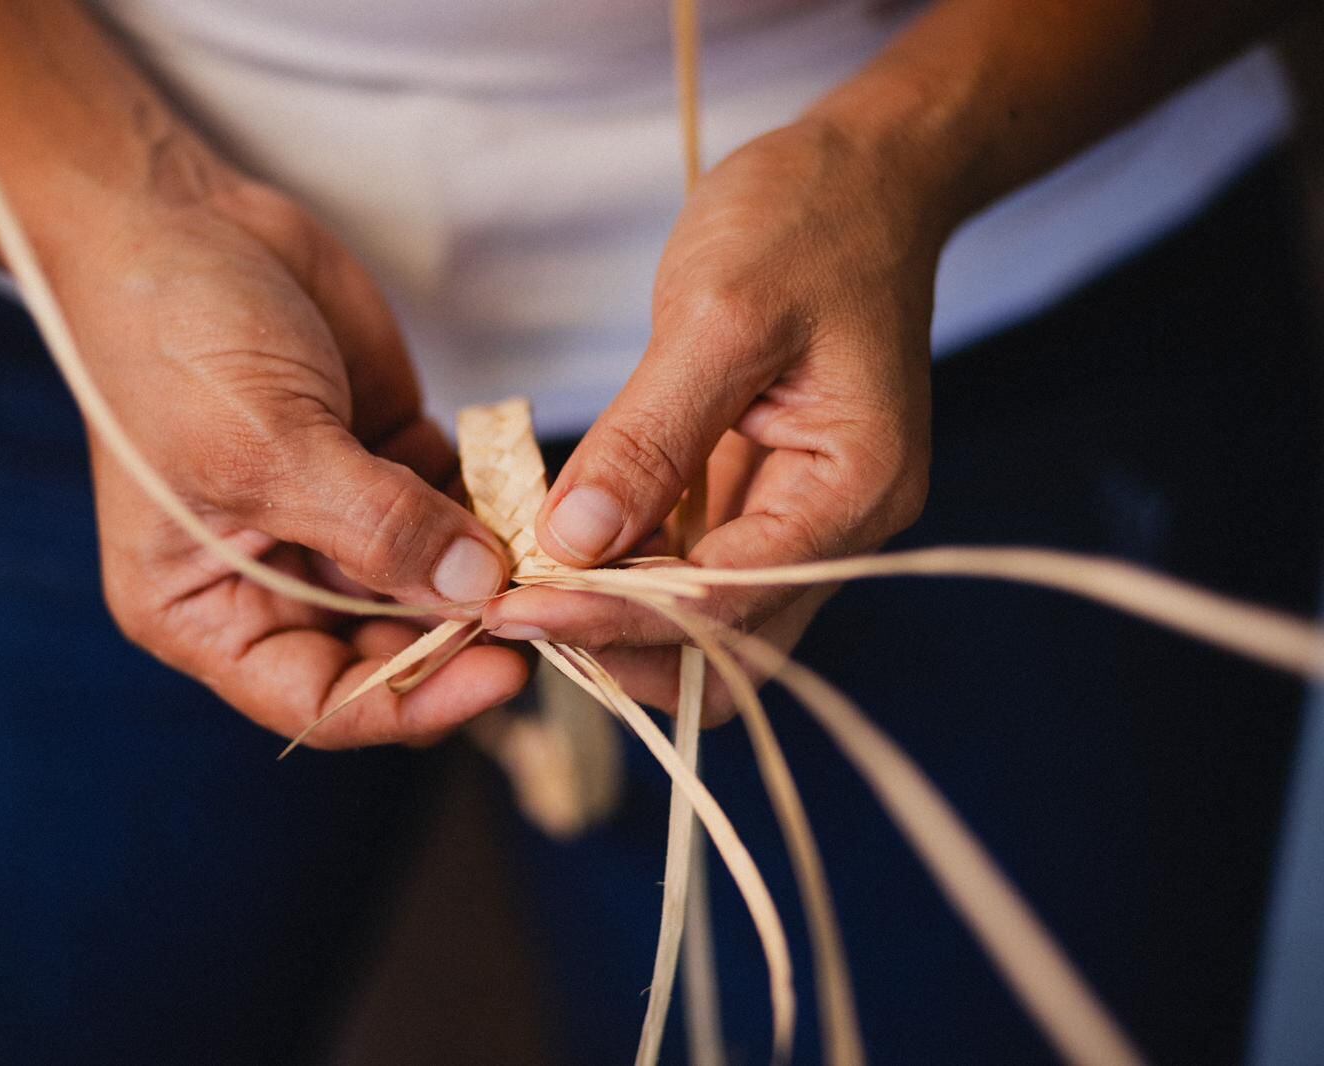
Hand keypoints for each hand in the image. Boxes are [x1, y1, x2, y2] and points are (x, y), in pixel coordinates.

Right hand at [57, 167, 527, 746]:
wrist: (178, 218)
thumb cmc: (174, 342)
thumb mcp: (266, 445)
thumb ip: (375, 527)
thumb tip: (480, 590)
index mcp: (206, 611)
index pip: (317, 698)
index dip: (410, 700)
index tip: (501, 674)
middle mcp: (273, 582)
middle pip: (386, 650)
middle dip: (463, 636)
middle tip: (551, 611)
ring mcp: (335, 523)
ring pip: (432, 585)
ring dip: (491, 576)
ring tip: (556, 558)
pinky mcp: (384, 463)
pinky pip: (456, 512)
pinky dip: (497, 510)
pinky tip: (538, 498)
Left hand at [484, 118, 939, 719]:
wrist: (860, 177)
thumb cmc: (806, 222)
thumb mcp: (720, 315)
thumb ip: (650, 437)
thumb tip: (574, 542)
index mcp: (855, 488)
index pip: (730, 599)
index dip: (618, 616)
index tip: (515, 609)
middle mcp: (841, 527)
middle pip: (725, 641)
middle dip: (617, 640)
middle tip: (506, 611)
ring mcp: (803, 518)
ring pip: (706, 621)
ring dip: (617, 618)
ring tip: (520, 591)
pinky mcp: (760, 497)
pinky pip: (693, 568)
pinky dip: (628, 575)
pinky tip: (558, 555)